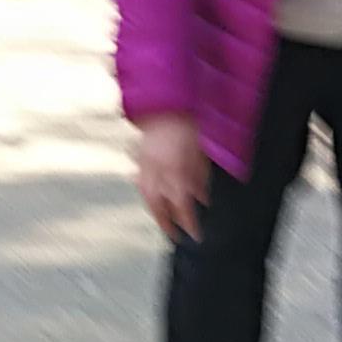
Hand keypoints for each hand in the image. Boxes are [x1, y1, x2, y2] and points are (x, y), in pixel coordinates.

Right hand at [133, 114, 208, 240]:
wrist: (166, 105)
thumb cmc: (187, 128)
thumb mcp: (200, 155)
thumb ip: (199, 180)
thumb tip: (202, 200)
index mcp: (174, 173)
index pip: (182, 207)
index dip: (189, 224)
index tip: (196, 235)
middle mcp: (156, 173)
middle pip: (159, 207)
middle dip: (167, 224)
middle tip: (175, 236)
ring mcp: (144, 166)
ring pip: (147, 196)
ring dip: (155, 211)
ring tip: (162, 221)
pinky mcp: (139, 159)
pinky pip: (141, 182)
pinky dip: (147, 192)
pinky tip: (151, 196)